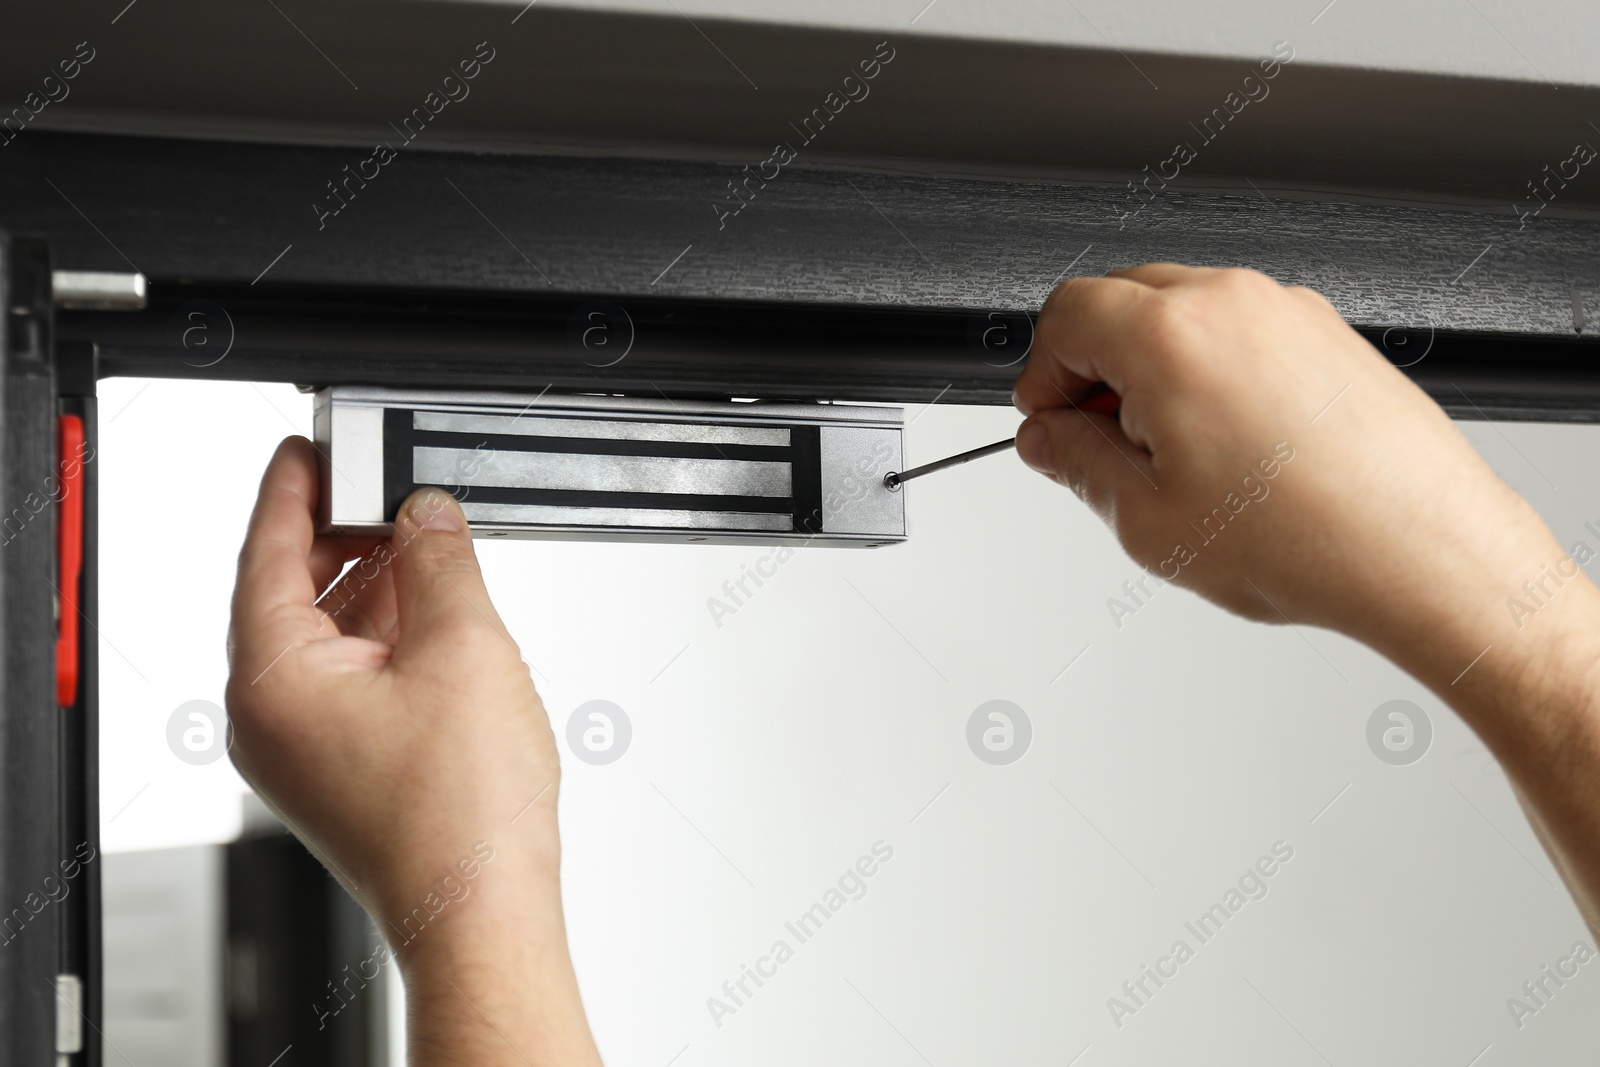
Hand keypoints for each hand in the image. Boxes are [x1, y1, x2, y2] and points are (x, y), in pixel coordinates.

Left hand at [225, 437, 599, 1065]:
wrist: (481, 908)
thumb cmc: (461, 813)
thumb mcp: (462, 646)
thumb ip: (439, 560)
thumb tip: (426, 514)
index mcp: (272, 682)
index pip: (266, 555)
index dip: (293, 490)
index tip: (309, 450)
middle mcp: (270, 719)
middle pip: (291, 594)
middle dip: (345, 536)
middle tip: (387, 488)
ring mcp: (303, 750)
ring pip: (328, 637)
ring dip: (376, 586)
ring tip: (428, 547)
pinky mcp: (341, 769)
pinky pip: (350, 678)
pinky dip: (388, 637)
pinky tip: (436, 615)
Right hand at [1011, 263, 1557, 653]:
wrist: (1425, 550)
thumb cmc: (1309, 538)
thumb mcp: (1147, 519)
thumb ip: (1076, 463)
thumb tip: (1049, 439)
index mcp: (1170, 336)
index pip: (1065, 315)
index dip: (1040, 374)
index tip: (1048, 420)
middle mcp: (1231, 303)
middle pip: (1119, 300)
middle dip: (1092, 367)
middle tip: (1096, 441)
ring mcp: (1287, 310)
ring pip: (1181, 311)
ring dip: (1152, 367)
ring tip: (1170, 455)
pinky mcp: (1327, 331)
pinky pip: (1239, 328)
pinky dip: (1211, 369)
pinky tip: (1227, 448)